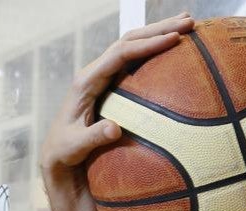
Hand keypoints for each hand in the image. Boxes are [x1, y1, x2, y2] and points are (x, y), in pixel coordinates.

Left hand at [40, 14, 194, 174]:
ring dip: (158, 32)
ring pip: (132, 45)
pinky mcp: (110, 83)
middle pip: (129, 41)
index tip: (173, 39)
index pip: (120, 54)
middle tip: (188, 22)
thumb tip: (115, 129)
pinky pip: (134, 60)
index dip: (147, 45)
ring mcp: (103, 75)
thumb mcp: (75, 147)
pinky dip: (153, 48)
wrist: (56, 153)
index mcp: (86, 81)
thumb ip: (92, 138)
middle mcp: (95, 72)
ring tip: (186, 22)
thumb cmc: (64, 151)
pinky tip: (172, 46)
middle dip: (158, 29)